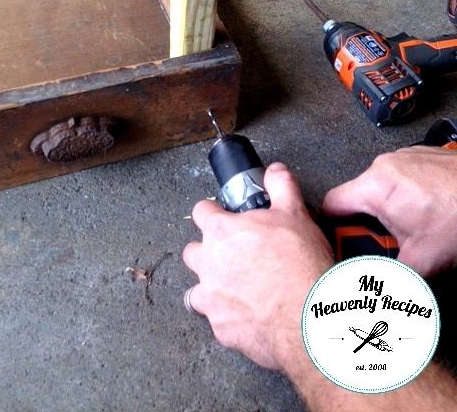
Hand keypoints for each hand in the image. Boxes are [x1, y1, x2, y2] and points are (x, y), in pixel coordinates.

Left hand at [183, 162, 332, 371]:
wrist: (308, 316)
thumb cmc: (299, 263)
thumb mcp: (295, 213)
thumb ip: (280, 186)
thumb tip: (275, 171)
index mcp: (222, 231)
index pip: (200, 211)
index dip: (212, 211)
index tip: (221, 215)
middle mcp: (209, 263)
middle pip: (192, 252)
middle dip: (207, 251)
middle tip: (232, 254)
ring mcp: (211, 298)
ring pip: (195, 290)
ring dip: (211, 287)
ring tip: (235, 288)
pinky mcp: (221, 328)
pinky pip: (215, 320)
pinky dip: (227, 317)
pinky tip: (246, 314)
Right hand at [323, 146, 456, 276]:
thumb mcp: (423, 259)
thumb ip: (390, 279)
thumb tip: (375, 299)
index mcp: (375, 186)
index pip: (331, 205)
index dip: (332, 229)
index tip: (342, 246)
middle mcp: (384, 165)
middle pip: (357, 199)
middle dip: (368, 225)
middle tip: (388, 245)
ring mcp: (403, 157)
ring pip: (379, 189)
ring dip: (387, 210)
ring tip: (414, 228)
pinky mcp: (419, 156)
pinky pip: (399, 178)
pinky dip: (404, 196)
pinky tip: (427, 212)